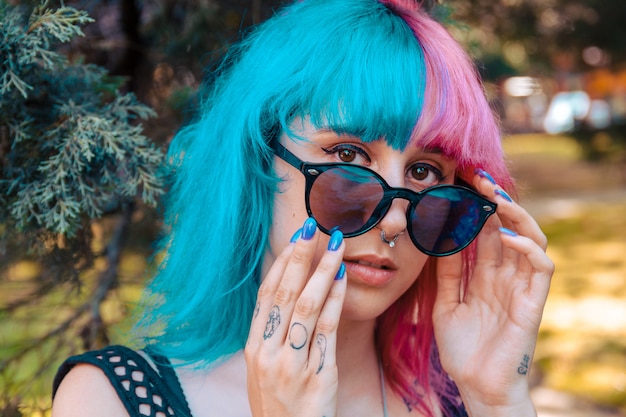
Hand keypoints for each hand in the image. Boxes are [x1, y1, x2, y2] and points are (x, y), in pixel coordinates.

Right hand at [245, 218, 346, 416]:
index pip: (266, 296)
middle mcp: (269, 353)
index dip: (281, 264)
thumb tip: (284, 294)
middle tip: (313, 227)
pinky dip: (335, 300)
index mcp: (254, 348)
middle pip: (285, 294)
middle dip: (299, 257)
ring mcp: (293, 364)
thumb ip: (271, 335)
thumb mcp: (263, 370)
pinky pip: (328, 329)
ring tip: (335, 245)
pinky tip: (343, 278)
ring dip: (322, 270)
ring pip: (307, 307)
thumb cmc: (279, 405)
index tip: (295, 239)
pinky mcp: (319, 374)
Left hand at [433, 173, 553, 415]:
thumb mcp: (446, 304)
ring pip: (531, 240)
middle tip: (478, 180)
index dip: (476, 208)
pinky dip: (527, 248)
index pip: (485, 233)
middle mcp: (506, 277)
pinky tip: (506, 238)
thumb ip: (447, 275)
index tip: (459, 184)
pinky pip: (541, 268)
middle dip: (496, 202)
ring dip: (515, 216)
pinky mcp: (533, 303)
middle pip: (508, 229)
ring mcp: (521, 288)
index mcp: (485, 276)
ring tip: (495, 198)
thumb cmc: (462, 350)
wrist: (477, 387)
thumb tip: (441, 240)